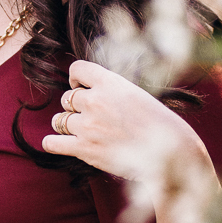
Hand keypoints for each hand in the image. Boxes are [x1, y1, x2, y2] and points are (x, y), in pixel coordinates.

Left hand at [42, 59, 200, 184]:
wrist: (170, 153)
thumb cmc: (158, 124)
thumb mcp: (135, 94)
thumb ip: (110, 90)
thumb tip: (86, 91)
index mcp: (110, 82)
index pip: (77, 69)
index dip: (75, 78)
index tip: (80, 87)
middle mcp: (95, 101)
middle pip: (67, 98)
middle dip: (75, 107)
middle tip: (91, 118)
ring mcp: (88, 125)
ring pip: (59, 120)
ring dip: (66, 125)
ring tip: (81, 131)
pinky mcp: (84, 149)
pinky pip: (52, 142)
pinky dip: (52, 143)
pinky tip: (59, 143)